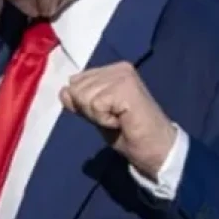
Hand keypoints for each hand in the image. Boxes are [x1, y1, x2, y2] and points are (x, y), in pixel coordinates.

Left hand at [60, 61, 177, 178]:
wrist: (155, 150)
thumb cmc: (127, 133)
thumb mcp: (96, 114)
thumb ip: (80, 101)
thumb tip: (64, 91)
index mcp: (112, 70)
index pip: (75, 81)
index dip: (84, 104)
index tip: (108, 113)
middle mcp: (118, 68)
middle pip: (76, 88)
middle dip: (90, 110)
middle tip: (114, 118)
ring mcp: (123, 76)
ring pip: (84, 97)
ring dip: (98, 116)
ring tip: (119, 119)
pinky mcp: (126, 88)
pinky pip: (95, 105)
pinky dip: (104, 120)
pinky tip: (122, 121)